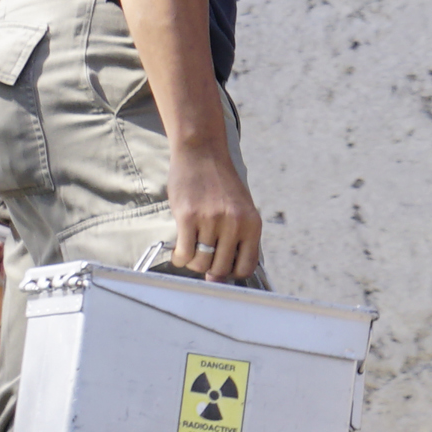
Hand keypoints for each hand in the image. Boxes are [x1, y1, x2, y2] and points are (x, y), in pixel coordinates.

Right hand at [166, 140, 263, 284]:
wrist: (202, 153)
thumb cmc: (220, 184)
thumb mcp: (240, 210)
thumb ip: (235, 241)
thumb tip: (217, 278)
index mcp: (252, 224)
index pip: (246, 268)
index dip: (231, 273)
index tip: (221, 266)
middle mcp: (234, 223)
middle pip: (220, 269)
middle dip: (209, 270)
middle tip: (202, 257)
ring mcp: (211, 220)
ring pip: (200, 264)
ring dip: (192, 263)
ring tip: (190, 251)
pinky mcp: (188, 216)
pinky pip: (183, 253)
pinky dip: (179, 258)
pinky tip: (179, 251)